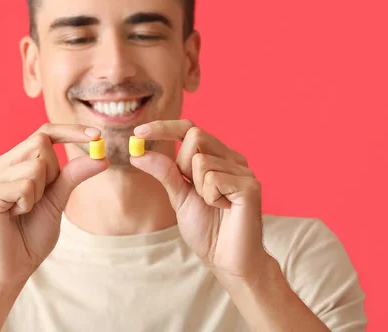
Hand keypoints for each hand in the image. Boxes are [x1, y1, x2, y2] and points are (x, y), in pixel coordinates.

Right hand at [0, 124, 108, 284]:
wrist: (13, 266)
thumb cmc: (31, 235)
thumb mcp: (58, 200)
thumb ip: (73, 176)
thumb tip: (102, 157)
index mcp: (15, 163)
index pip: (44, 133)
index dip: (71, 131)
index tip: (98, 135)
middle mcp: (0, 165)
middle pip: (41, 143)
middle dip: (53, 172)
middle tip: (40, 199)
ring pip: (35, 165)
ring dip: (40, 193)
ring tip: (24, 211)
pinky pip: (25, 185)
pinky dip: (28, 204)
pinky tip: (15, 216)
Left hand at [130, 120, 270, 283]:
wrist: (226, 259)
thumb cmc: (206, 229)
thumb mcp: (178, 197)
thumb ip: (164, 172)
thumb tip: (137, 153)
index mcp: (216, 158)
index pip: (189, 129)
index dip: (164, 127)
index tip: (138, 132)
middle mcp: (232, 159)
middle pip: (195, 136)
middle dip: (183, 166)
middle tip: (195, 192)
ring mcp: (243, 170)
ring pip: (201, 161)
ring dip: (198, 189)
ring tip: (214, 206)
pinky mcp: (250, 185)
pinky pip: (213, 179)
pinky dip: (211, 198)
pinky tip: (224, 210)